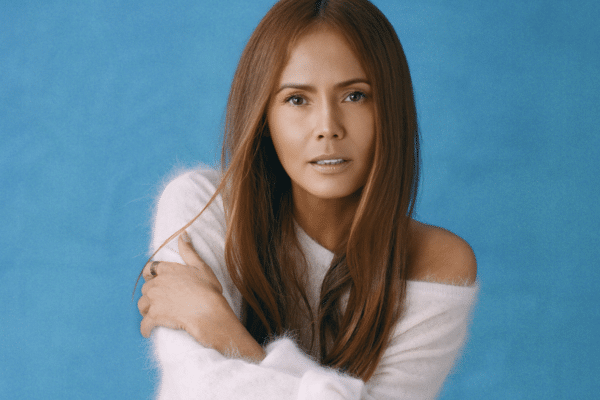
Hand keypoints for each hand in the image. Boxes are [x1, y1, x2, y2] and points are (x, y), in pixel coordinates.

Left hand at [137, 233, 264, 361]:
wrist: (208, 312)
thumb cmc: (208, 290)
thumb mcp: (201, 267)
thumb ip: (189, 251)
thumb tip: (182, 234)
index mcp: (167, 270)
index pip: (150, 269)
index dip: (151, 275)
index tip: (154, 280)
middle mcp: (157, 284)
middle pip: (145, 289)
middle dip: (150, 295)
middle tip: (159, 301)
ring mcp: (154, 301)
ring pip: (142, 305)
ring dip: (146, 310)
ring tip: (155, 315)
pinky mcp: (154, 317)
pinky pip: (144, 325)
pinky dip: (145, 329)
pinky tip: (148, 332)